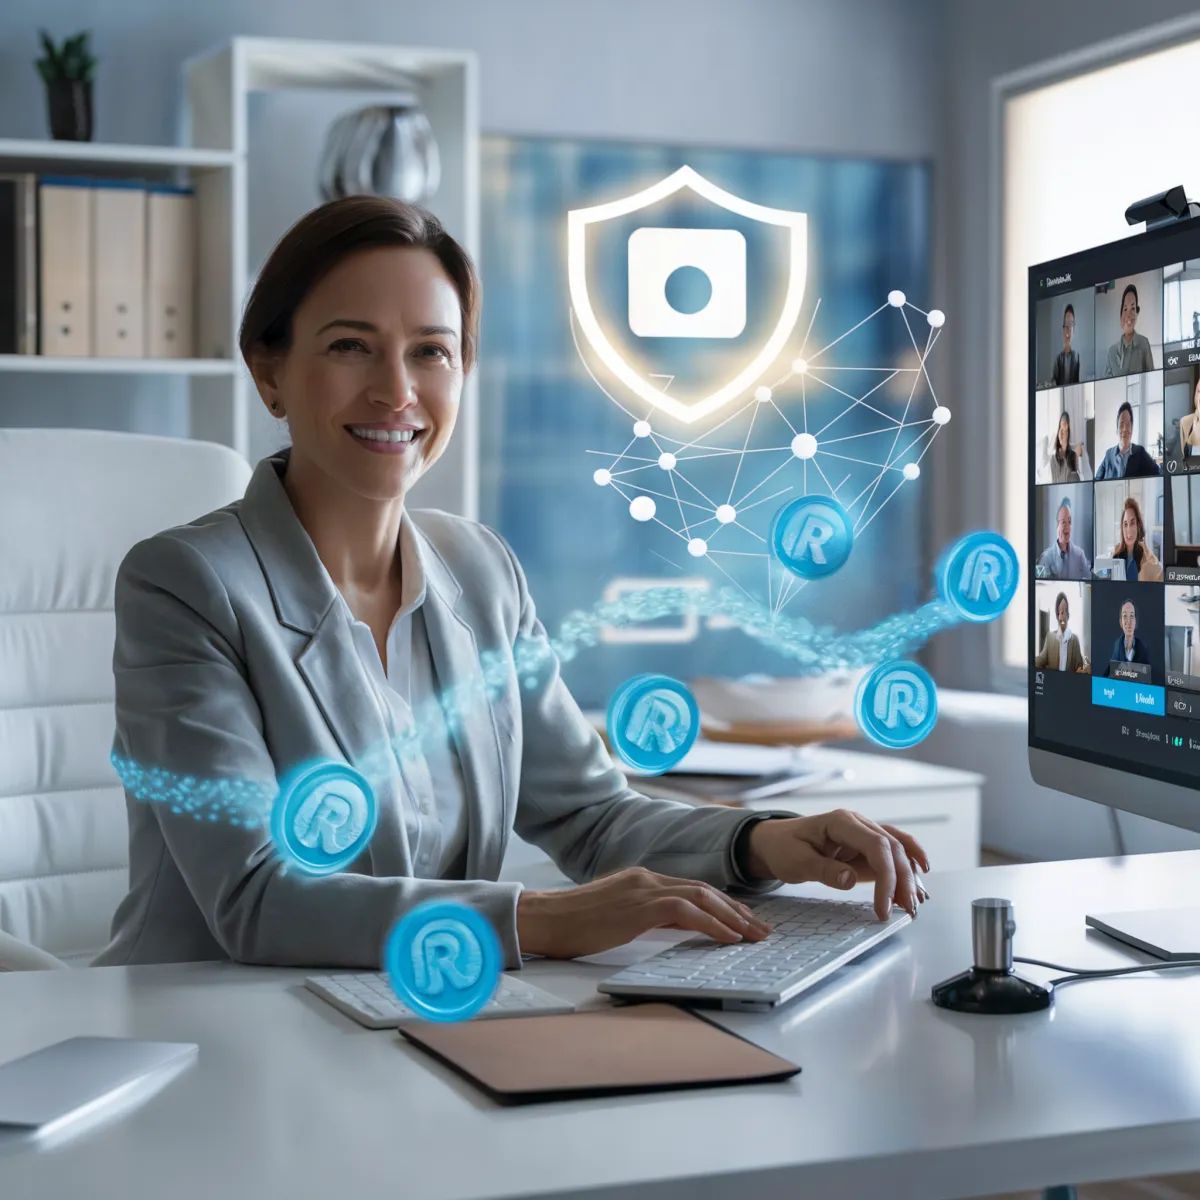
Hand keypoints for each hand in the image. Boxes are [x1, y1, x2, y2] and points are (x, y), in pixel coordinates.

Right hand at [515, 867, 771, 958]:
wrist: (544, 920)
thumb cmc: (572, 924)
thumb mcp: (615, 916)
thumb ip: (644, 914)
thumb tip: (673, 926)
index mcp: (641, 879)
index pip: (693, 887)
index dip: (723, 903)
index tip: (744, 920)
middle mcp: (647, 878)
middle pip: (705, 889)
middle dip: (738, 910)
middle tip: (761, 929)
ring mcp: (644, 889)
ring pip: (703, 897)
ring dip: (734, 917)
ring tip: (754, 936)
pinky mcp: (640, 906)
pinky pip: (688, 912)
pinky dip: (713, 924)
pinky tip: (729, 938)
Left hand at [744, 810, 929, 920]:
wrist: (774, 842)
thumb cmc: (783, 848)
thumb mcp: (796, 861)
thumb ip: (824, 870)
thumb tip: (850, 879)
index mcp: (841, 822)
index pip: (877, 846)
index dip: (886, 877)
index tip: (883, 908)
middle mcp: (858, 824)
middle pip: (893, 848)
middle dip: (903, 881)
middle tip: (906, 912)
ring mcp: (864, 834)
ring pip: (898, 850)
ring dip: (910, 876)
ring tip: (915, 904)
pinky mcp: (865, 847)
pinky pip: (893, 853)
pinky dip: (908, 865)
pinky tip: (921, 879)